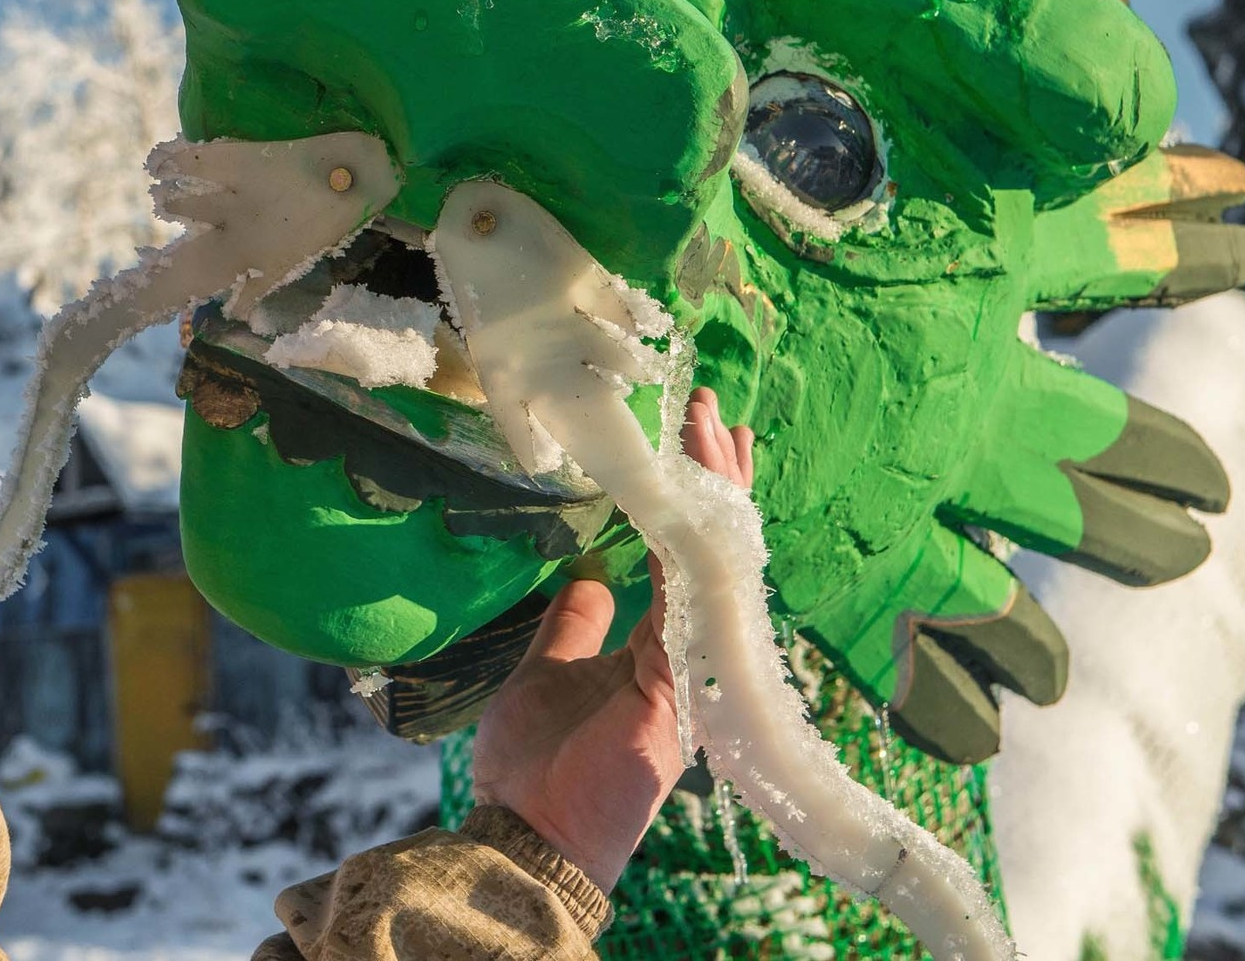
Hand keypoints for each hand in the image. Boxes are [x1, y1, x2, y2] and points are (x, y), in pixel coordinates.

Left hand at [469, 386, 755, 891]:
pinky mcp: (677, 678)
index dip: (691, 502)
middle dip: (716, 481)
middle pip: (713, 550)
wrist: (528, 834)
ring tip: (710, 425)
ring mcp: (688, 665)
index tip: (692, 440)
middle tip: (713, 411)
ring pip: (712, 560)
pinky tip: (696, 491)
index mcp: (656, 651)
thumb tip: (588, 581)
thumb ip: (574, 627)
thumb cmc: (534, 767)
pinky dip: (695, 540)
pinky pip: (693, 593)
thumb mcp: (547, 672)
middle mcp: (684, 651)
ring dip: (711, 492)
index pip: (684, 560)